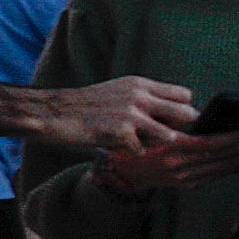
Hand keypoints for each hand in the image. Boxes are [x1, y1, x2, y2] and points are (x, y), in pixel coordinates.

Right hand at [33, 73, 199, 170]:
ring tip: (138, 144)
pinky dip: (131, 153)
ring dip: (156, 144)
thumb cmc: (84, 106)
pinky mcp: (119, 132)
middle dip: (179, 129)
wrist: (51, 113)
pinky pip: (142, 150)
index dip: (182, 111)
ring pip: (169, 136)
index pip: (185, 95)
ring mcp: (130, 114)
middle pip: (187, 114)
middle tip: (161, 136)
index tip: (169, 121)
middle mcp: (140, 96)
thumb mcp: (117, 92)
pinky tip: (117, 148)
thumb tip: (171, 114)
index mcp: (140, 84)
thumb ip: (143, 99)